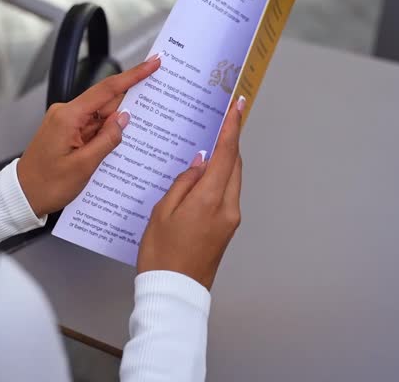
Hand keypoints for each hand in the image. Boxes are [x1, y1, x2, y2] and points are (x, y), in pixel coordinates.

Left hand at [17, 55, 160, 216]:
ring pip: (100, 117)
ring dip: (116, 126)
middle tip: (153, 109)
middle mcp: (65, 113)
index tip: (152, 63)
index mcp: (68, 117)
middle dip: (129, 107)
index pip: (107, 90)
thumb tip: (124, 118)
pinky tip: (114, 146)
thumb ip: (107, 140)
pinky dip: (104, 134)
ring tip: (130, 140)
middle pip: (106, 103)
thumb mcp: (83, 166)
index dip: (133, 76)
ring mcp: (65, 122)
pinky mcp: (66, 131)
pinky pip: (92, 127)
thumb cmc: (46, 185)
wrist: (22, 196)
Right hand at [137, 96, 244, 289]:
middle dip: (230, 141)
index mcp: (209, 199)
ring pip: (232, 180)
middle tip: (224, 119)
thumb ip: (183, 182)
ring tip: (211, 144)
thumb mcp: (162, 212)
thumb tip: (200, 162)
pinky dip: (220, 179)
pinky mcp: (227, 229)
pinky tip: (205, 175)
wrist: (174, 292)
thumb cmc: (161, 254)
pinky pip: (226, 194)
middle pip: (234, 165)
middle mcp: (227, 207)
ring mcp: (230, 220)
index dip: (232, 128)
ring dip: (225, 161)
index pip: (226, 154)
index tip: (238, 107)